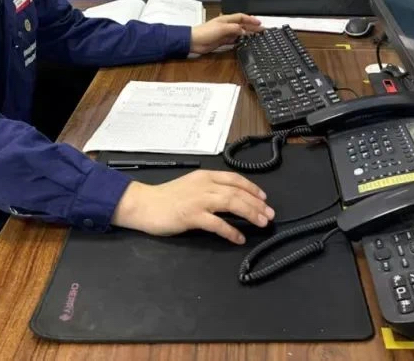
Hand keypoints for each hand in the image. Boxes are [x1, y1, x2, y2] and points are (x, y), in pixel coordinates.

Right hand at [111, 170, 273, 244]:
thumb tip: (230, 198)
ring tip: (262, 223)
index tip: (264, 198)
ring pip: (231, 203)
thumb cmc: (166, 198)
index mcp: (205, 177)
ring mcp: (198, 200)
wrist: (144, 204)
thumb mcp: (191, 186)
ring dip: (250, 213)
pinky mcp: (192, 216)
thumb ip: (209, 189)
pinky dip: (231, 231)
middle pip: (237, 192)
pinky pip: (217, 223)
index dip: (252, 188)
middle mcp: (204, 185)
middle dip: (256, 203)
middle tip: (270, 214)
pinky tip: (239, 238)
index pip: (234, 179)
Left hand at [189, 13, 261, 53]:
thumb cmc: (205, 32)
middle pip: (242, 25)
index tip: (259, 22)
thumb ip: (234, 29)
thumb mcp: (221, 28)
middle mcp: (226, 25)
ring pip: (239, 33)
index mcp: (226, 19)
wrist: (194, 41)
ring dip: (247, 34)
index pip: (241, 17)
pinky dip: (240, 41)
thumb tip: (244, 30)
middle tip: (261, 30)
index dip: (251, 19)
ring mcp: (224, 33)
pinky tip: (245, 42)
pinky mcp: (222, 41)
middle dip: (252, 27)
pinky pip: (234, 40)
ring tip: (256, 36)